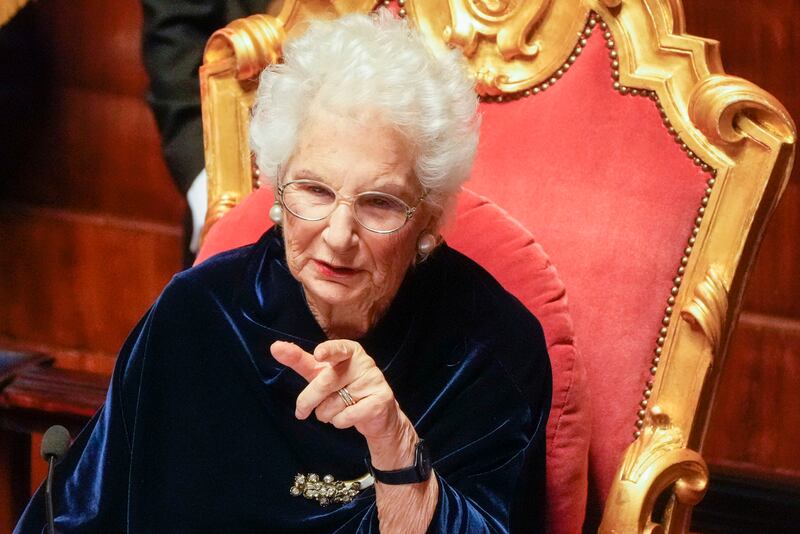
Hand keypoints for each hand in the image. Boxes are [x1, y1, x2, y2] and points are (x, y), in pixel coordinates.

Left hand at [270, 339, 408, 444]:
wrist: (377, 414)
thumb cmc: (344, 388)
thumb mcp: (320, 373)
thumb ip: (299, 360)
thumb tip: (275, 346)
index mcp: (349, 351)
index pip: (338, 349)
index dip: (328, 351)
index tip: (318, 355)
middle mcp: (363, 363)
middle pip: (325, 383)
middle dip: (308, 400)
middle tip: (301, 412)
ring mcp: (374, 381)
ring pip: (334, 404)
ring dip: (327, 414)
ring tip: (338, 409)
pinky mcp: (380, 401)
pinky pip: (347, 416)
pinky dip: (340, 422)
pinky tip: (349, 417)